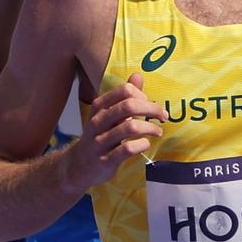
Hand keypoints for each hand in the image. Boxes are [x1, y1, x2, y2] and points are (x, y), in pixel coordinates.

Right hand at [65, 73, 166, 188]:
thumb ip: (124, 95)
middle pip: (129, 106)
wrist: (79, 166)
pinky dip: (142, 144)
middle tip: (163, 116)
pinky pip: (127, 149)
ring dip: (150, 128)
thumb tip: (138, 75)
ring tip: (157, 131)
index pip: (125, 90)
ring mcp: (100, 141)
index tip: (151, 104)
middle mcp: (98, 121)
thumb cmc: (99, 136)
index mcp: (100, 106)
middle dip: (152, 109)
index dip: (143, 95)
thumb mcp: (108, 113)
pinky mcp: (106, 160)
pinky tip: (145, 144)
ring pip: (130, 127)